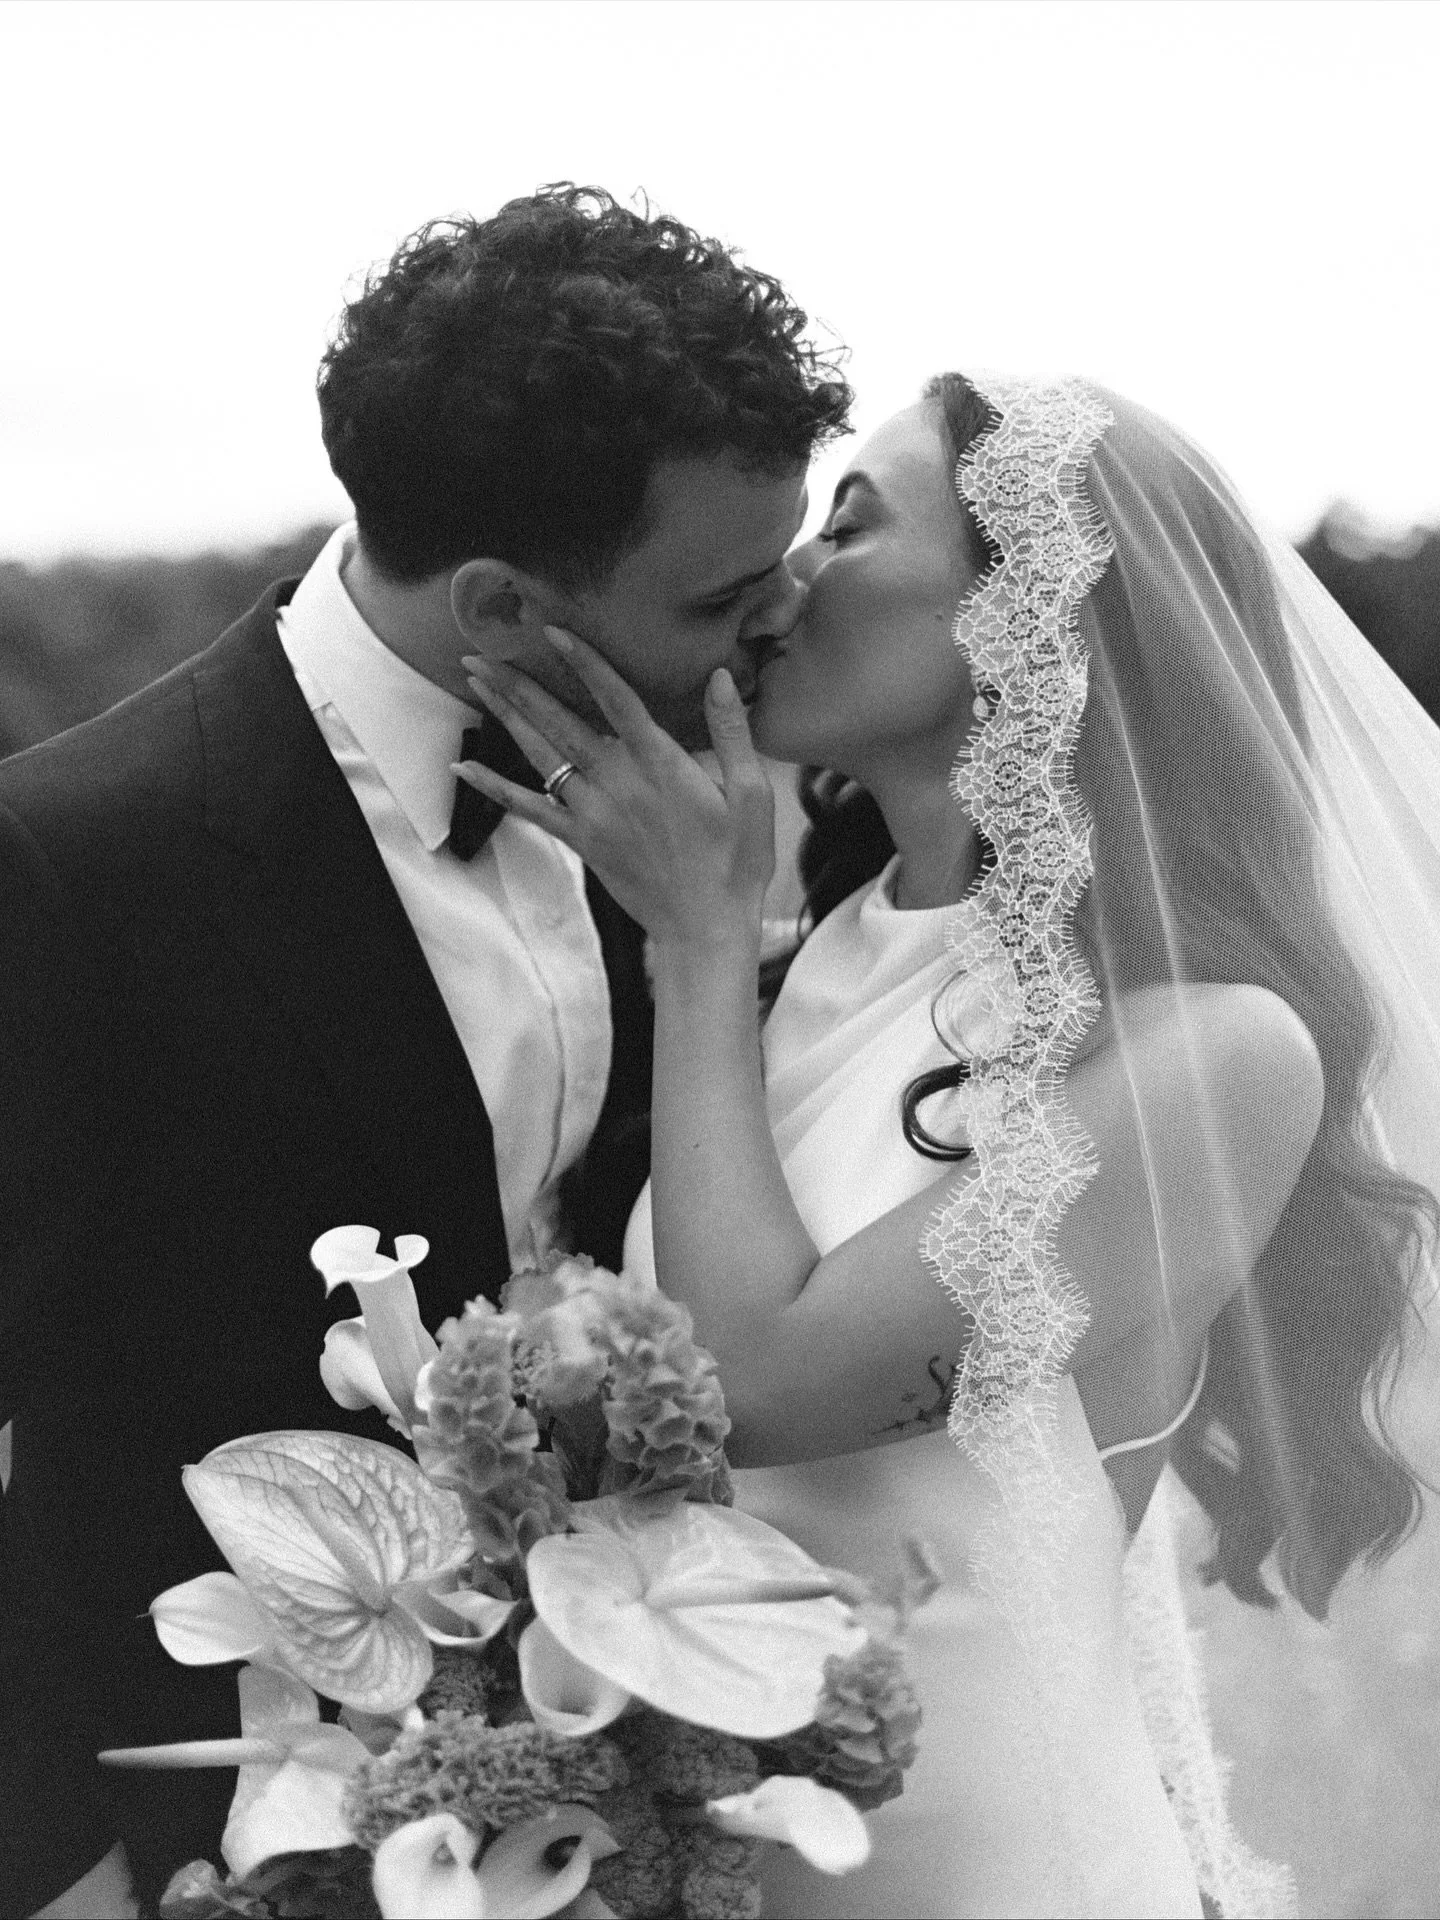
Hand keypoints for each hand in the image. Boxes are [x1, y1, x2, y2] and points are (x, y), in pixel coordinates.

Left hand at [455, 628, 774, 952]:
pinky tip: (464, 767)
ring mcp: (593, 812)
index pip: (615, 699)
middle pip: (560, 722)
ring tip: (475, 681)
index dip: (583, 662)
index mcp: (660, 764)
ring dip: (506, 715)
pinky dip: (494, 788)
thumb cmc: (736, 861)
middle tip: (481, 652)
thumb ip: (732, 731)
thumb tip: (721, 676)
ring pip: (540, 755)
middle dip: (519, 684)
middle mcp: (618, 782)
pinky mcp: (580, 840)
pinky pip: (529, 808)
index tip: (552, 632)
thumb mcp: (753, 793)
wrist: (705, 926)